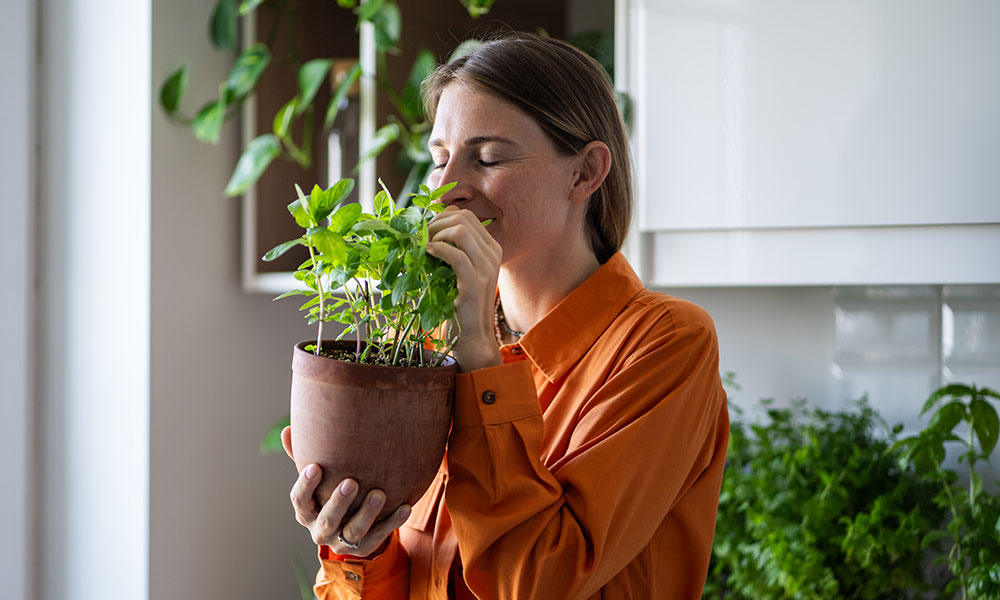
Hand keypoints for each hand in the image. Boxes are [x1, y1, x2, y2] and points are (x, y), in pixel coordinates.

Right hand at [281, 426, 410, 556]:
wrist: (350, 527)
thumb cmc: (329, 493)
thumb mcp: (318, 479)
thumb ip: (304, 457)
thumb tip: (286, 429)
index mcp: (306, 512)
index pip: (300, 500)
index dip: (306, 485)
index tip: (315, 466)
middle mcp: (320, 530)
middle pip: (328, 520)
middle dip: (339, 502)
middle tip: (352, 482)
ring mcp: (341, 542)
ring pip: (354, 531)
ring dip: (367, 513)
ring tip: (379, 494)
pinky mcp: (364, 548)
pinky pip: (379, 536)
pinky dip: (392, 522)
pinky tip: (405, 507)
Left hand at [426, 206, 502, 370]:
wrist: (472, 335)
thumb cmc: (460, 302)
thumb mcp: (461, 270)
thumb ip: (454, 248)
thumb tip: (430, 227)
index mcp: (491, 248)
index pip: (466, 216)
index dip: (441, 218)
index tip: (426, 233)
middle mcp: (492, 254)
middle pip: (463, 218)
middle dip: (436, 224)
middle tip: (421, 240)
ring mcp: (486, 268)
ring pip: (460, 231)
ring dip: (436, 235)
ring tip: (425, 249)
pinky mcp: (474, 283)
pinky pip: (456, 255)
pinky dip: (438, 250)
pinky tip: (428, 255)